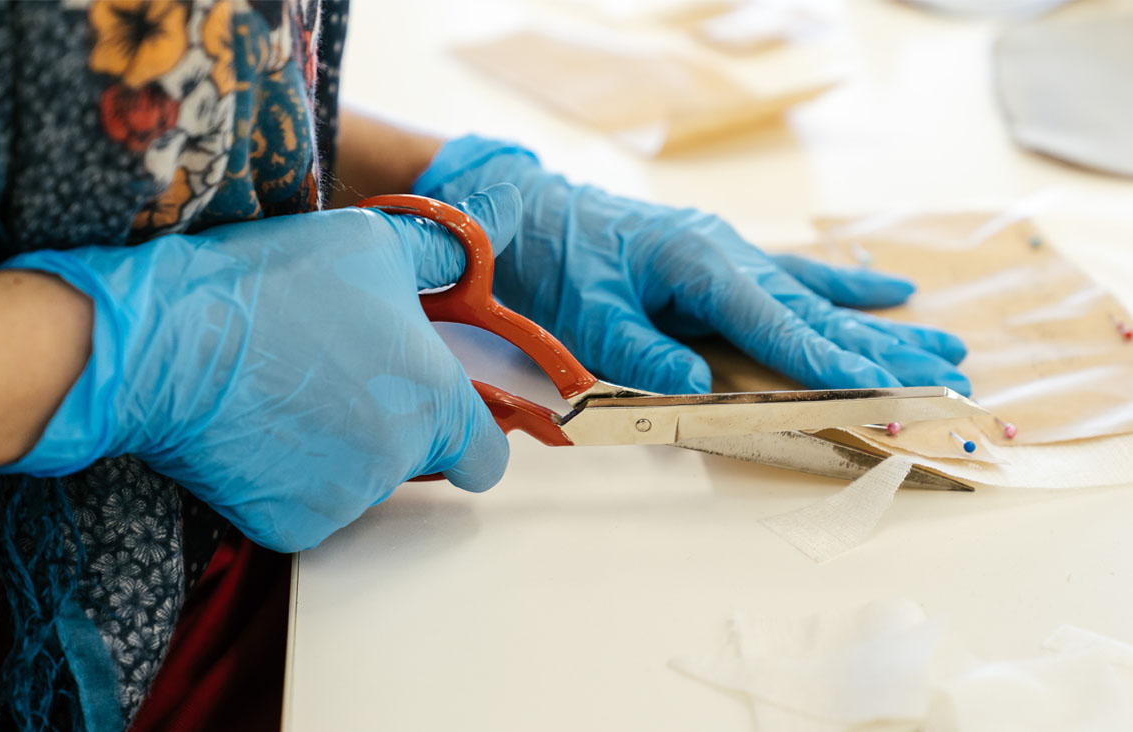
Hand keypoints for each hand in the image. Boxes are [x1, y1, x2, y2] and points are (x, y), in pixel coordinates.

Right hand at [0, 184, 523, 551]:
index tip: (444, 419)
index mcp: (436, 402)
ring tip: (282, 392)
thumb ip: (444, 254)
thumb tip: (489, 232)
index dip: (469, 437)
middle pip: (412, 460)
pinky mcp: (286, 527)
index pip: (486, 456)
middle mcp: (399, 462)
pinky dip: (283, 478)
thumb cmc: (273, 285)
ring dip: (333, 449)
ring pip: (355, 483)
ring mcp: (343, 501)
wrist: (165, 342)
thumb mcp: (373, 242)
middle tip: (331, 374)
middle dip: (385, 426)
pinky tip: (253, 429)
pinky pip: (302, 505)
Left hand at [414, 137, 969, 395]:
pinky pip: (793, 275)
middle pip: (814, 309)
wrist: (528, 209)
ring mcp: (729, 252)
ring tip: (940, 339)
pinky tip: (887, 288)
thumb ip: (640, 352)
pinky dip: (841, 284)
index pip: (776, 323)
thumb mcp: (586, 312)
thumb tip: (699, 388)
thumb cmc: (553, 257)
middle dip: (881, 345)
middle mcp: (727, 253)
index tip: (882, 388)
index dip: (827, 361)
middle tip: (946, 371)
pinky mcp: (721, 259)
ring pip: (816, 294)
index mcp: (699, 261)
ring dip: (879, 322)